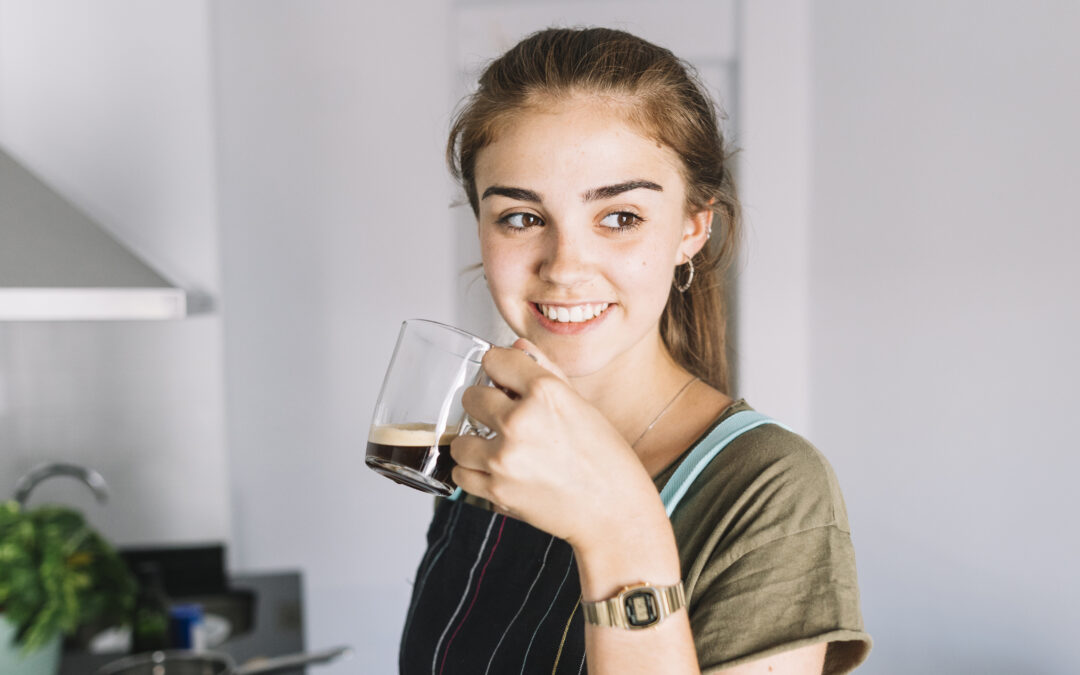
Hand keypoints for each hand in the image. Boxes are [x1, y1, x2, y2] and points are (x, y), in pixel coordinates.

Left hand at [450, 339, 663, 549]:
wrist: (614, 513)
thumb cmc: (607, 460)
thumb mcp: (582, 405)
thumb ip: (546, 372)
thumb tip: (517, 347)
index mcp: (546, 392)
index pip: (495, 359)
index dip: (499, 370)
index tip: (503, 381)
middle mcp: (520, 420)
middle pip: (471, 397)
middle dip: (485, 406)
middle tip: (503, 420)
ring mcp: (504, 457)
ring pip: (460, 439)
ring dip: (475, 444)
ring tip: (498, 450)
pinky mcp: (495, 489)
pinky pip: (461, 473)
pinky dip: (474, 473)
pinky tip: (495, 471)